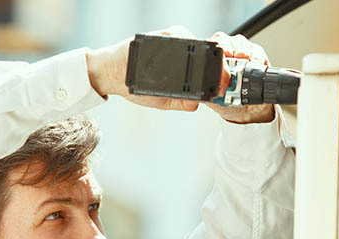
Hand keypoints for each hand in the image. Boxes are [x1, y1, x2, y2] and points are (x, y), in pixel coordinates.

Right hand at [85, 26, 275, 123]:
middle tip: (223, 74)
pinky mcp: (165, 35)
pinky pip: (182, 34)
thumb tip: (198, 104)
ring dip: (205, 53)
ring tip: (210, 63)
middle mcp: (180, 54)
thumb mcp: (161, 99)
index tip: (225, 81)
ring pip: (198, 43)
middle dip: (218, 63)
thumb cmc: (135, 85)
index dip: (219, 74)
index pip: (206, 69)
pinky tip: (185, 51)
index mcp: (181, 70)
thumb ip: (181, 102)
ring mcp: (173, 43)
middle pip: (206, 53)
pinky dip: (188, 41)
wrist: (113, 73)